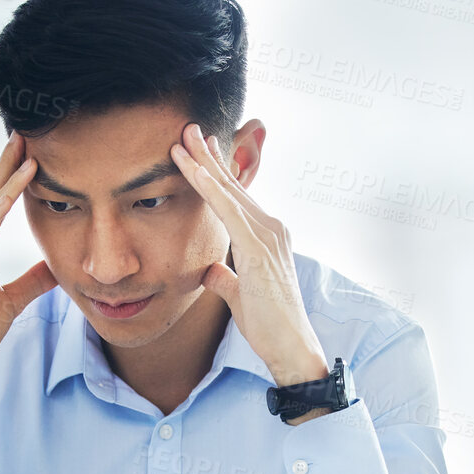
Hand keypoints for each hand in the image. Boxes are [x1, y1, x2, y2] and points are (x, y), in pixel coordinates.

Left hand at [169, 123, 328, 390]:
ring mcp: (268, 235)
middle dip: (208, 155)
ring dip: (203, 164)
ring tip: (182, 139)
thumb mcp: (238, 295)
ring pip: (229, 192)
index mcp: (267, 237)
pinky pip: (229, 211)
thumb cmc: (269, 325)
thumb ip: (225, 279)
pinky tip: (194, 171)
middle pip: (233, 185)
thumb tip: (211, 271)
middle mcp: (271, 228)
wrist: (290, 346)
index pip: (236, 198)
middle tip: (188, 127)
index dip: (216, 172)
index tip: (199, 149)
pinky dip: (210, 188)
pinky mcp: (259, 248)